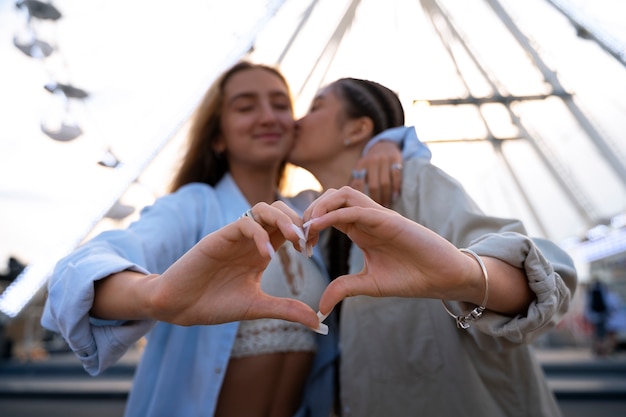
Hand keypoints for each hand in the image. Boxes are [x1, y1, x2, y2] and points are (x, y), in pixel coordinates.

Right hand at [94, 201, 323, 332]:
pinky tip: (266, 256)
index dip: (304, 233)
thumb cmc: (215, 304)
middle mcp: (250, 239)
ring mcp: (235, 236)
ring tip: (294, 241)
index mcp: (261, 250)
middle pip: (280, 210)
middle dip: (298, 221)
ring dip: (283, 220)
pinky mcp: (218, 237)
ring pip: (263, 208)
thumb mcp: (257, 307)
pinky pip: (244, 224)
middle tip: (306, 244)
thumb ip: (286, 310)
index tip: (312, 251)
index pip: (289, 227)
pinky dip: (259, 235)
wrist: (179, 307)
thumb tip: (317, 322)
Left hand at [303, 187, 480, 317]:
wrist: (443, 277)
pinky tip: (319, 227)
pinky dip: (335, 214)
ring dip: (321, 206)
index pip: (329, 214)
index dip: (310, 225)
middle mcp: (368, 218)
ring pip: (343, 194)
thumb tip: (320, 306)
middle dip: (311, 211)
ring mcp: (379, 216)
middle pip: (332, 197)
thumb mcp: (370, 284)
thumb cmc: (411, 277)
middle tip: (299, 235)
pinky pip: (357, 209)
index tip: (300, 246)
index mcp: (361, 229)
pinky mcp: (390, 220)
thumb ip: (344, 288)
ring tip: (307, 227)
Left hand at [350, 140, 402, 206]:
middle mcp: (371, 161)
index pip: (358, 183)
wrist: (384, 144)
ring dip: (385, 196)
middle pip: (373, 185)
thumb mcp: (361, 168)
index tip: (358, 209)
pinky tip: (395, 197)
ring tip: (385, 206)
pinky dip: (396, 188)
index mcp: (361, 165)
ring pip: (385, 183)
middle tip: (375, 211)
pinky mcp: (396, 159)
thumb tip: (344, 201)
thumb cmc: (370, 164)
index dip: (358, 198)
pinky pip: (396, 176)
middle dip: (374, 200)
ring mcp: (384, 160)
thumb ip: (354, 182)